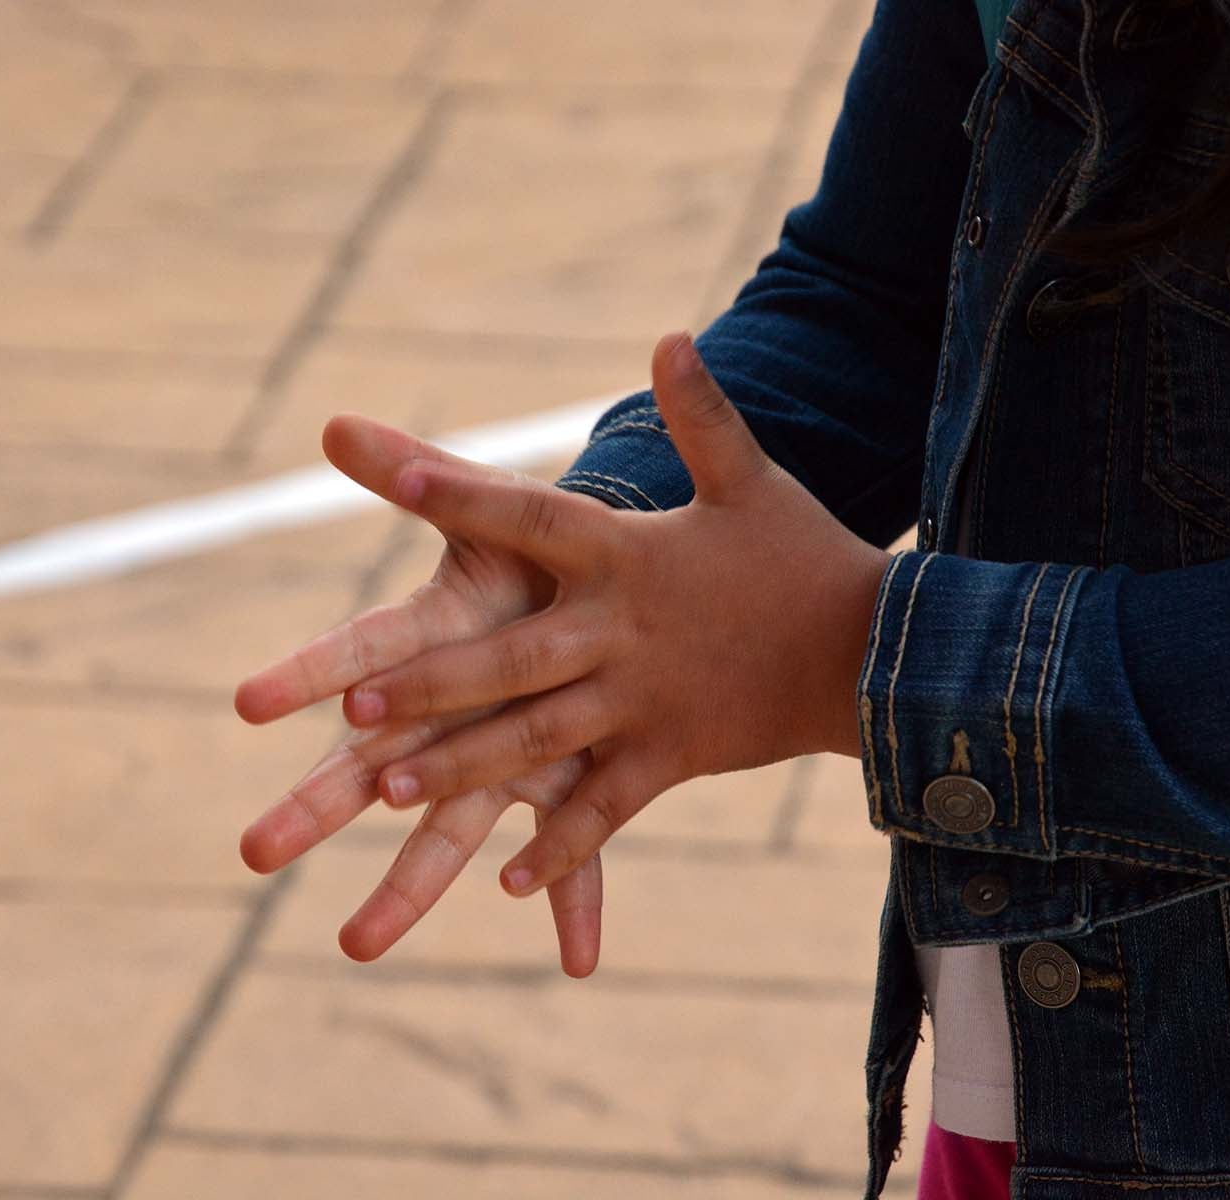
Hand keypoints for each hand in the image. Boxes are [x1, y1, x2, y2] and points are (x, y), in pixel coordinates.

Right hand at [233, 419, 603, 975]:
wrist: (613, 588)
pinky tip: (583, 962)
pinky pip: (574, 854)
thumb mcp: (489, 506)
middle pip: (376, 766)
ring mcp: (505, 758)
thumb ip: (421, 472)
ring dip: (409, 889)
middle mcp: (453, 714)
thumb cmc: (538, 548)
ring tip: (356, 949)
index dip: (310, 672)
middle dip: (318, 805)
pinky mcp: (566, 785)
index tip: (246, 701)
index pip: (362, 655)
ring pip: (449, 832)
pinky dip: (578, 903)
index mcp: (435, 644)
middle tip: (251, 851)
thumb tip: (332, 424)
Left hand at [339, 332, 889, 898]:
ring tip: (390, 792)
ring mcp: (644, 702)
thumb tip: (672, 335)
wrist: (874, 652)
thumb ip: (701, 415)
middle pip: (510, 659)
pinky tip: (507, 880)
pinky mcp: (670, 756)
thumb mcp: (751, 480)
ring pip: (538, 739)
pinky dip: (561, 846)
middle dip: (432, 685)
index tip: (395, 476)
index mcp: (629, 556)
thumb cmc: (802, 558)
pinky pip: (607, 809)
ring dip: (464, 766)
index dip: (465, 495)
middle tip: (354, 709)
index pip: (532, 517)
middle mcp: (622, 632)